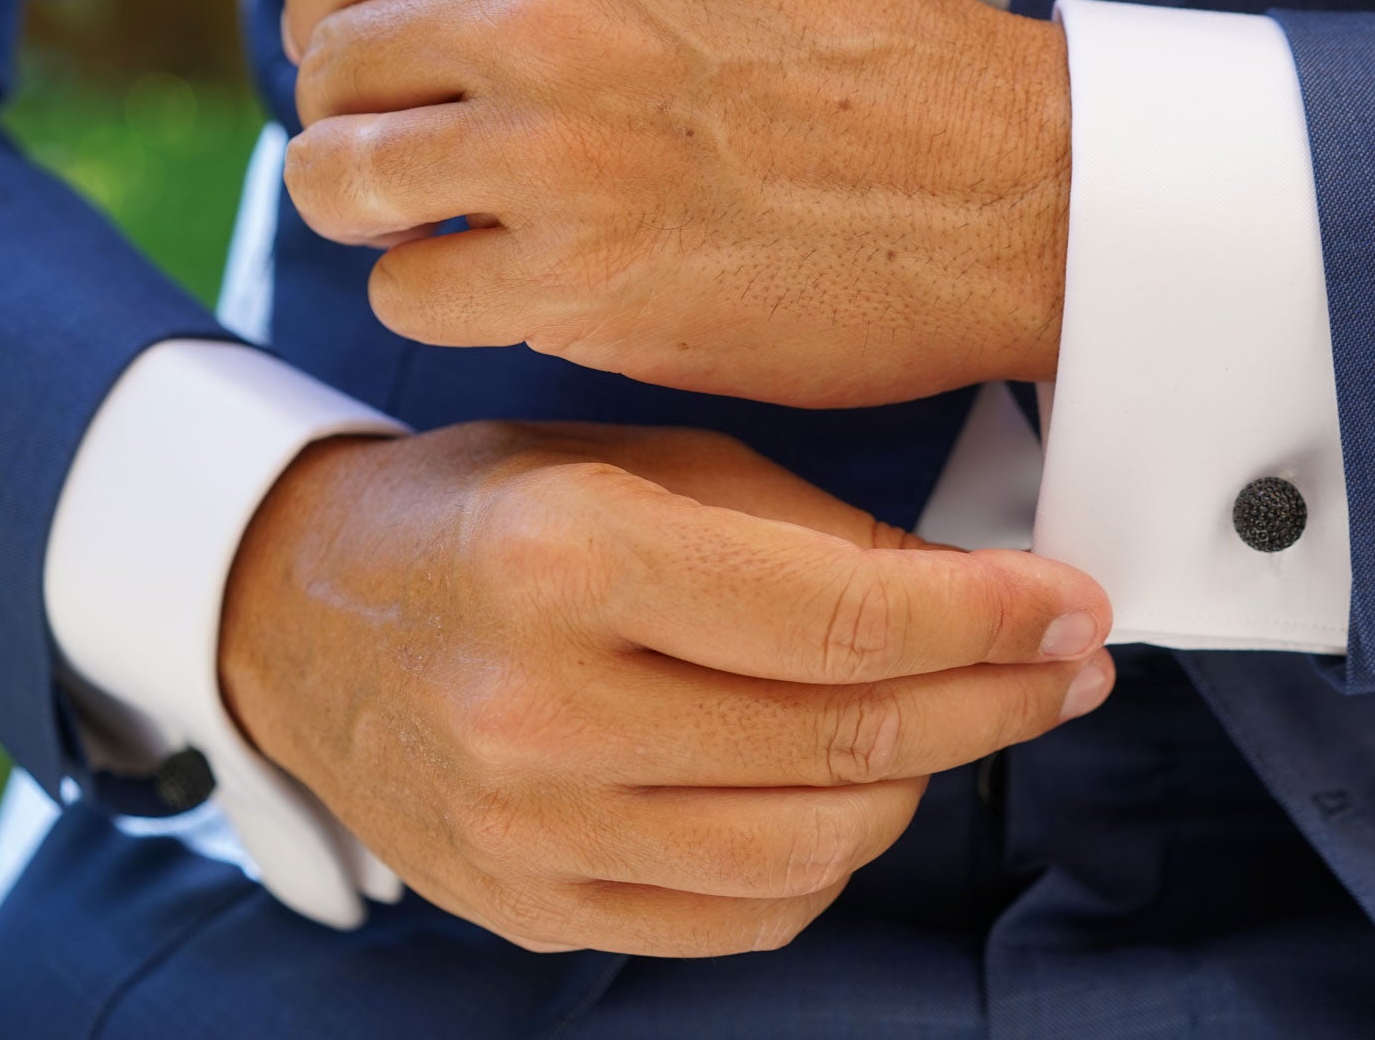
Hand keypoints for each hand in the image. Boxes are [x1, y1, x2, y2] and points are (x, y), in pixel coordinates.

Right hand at [219, 422, 1111, 955]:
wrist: (302, 615)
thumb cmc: (488, 511)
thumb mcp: (640, 459)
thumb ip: (808, 528)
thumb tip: (974, 592)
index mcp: (571, 556)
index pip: (844, 620)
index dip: (991, 619)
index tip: (1072, 609)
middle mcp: (544, 709)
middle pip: (849, 741)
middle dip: (998, 700)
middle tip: (1064, 666)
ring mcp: (534, 831)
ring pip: (817, 846)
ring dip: (924, 780)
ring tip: (953, 716)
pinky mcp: (534, 905)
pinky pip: (745, 916)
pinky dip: (828, 855)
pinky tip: (848, 789)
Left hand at [281, 0, 1070, 408]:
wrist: (1018, 192)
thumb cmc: (892, 76)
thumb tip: (445, 13)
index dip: (335, 22)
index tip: (365, 73)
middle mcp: (546, 6)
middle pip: (330, 66)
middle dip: (354, 124)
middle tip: (410, 172)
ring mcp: (555, 145)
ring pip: (340, 178)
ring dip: (378, 219)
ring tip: (444, 234)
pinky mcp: (581, 277)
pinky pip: (409, 293)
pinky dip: (444, 302)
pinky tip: (513, 293)